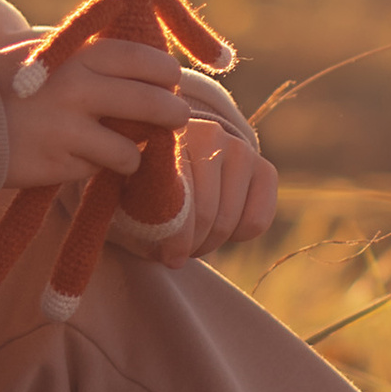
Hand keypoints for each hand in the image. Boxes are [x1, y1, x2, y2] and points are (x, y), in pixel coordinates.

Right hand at [0, 36, 190, 192]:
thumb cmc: (4, 80)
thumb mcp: (46, 53)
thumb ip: (87, 53)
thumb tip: (140, 59)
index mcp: (78, 56)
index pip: (144, 61)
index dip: (166, 71)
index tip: (171, 79)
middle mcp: (78, 90)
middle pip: (151, 105)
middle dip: (173, 114)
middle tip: (177, 118)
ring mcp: (68, 131)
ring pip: (130, 150)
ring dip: (132, 153)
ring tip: (122, 151)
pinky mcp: (57, 166)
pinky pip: (96, 171)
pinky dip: (94, 167)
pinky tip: (77, 157)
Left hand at [154, 112, 279, 263]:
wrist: (170, 163)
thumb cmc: (140, 188)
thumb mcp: (127, 200)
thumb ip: (140, 216)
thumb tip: (170, 249)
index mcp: (166, 136)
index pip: (177, 200)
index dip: (173, 239)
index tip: (167, 257)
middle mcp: (208, 134)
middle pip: (207, 215)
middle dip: (191, 244)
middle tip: (178, 251)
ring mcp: (239, 148)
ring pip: (229, 221)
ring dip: (210, 243)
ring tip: (193, 239)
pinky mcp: (263, 167)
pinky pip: (257, 221)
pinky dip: (238, 235)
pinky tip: (219, 225)